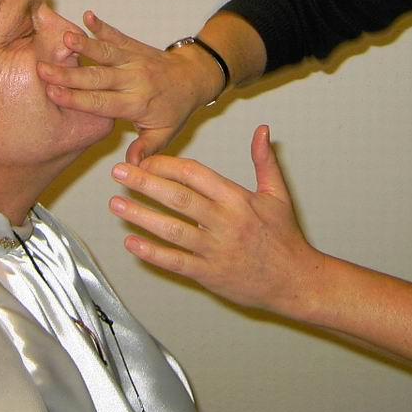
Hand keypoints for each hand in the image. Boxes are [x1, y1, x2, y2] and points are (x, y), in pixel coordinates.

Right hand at [38, 12, 220, 162]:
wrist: (194, 78)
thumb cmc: (175, 108)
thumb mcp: (164, 134)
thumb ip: (146, 149)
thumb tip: (131, 167)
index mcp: (137, 104)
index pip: (102, 103)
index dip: (76, 99)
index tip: (53, 94)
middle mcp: (134, 80)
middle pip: (97, 78)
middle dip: (69, 74)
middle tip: (42, 69)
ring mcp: (134, 60)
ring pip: (106, 53)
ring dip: (85, 45)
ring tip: (64, 38)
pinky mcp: (134, 46)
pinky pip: (117, 35)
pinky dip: (102, 26)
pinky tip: (88, 15)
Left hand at [108, 125, 323, 314]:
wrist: (295, 282)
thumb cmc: (284, 237)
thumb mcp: (277, 194)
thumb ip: (264, 161)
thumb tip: (262, 129)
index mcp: (237, 199)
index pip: (195, 174)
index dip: (167, 164)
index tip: (146, 158)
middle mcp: (224, 222)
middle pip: (178, 198)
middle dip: (145, 183)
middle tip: (119, 173)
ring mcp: (215, 250)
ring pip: (172, 230)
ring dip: (141, 216)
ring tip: (116, 204)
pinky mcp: (209, 275)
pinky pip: (176, 262)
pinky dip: (152, 253)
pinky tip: (131, 242)